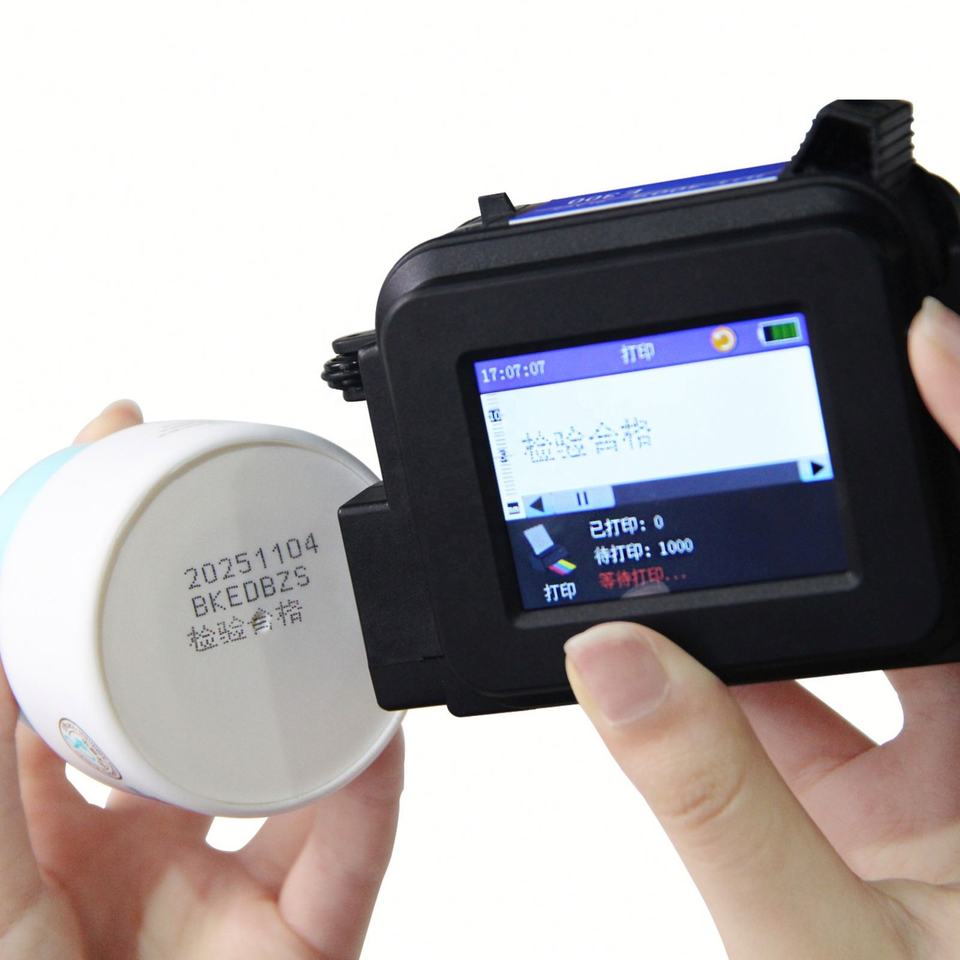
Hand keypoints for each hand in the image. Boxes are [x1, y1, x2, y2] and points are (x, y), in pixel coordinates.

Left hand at [0, 400, 403, 959]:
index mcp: (41, 826)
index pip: (65, 671)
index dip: (77, 565)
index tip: (101, 453)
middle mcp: (129, 847)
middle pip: (189, 704)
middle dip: (216, 615)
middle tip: (237, 525)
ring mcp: (214, 894)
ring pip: (285, 770)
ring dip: (314, 694)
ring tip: (328, 614)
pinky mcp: (293, 945)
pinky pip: (349, 859)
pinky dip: (369, 797)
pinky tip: (379, 735)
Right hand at [564, 296, 959, 958]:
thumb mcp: (817, 949)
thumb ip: (714, 802)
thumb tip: (615, 665)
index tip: (920, 338)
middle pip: (924, 575)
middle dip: (847, 491)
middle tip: (777, 412)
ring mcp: (936, 777)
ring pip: (859, 634)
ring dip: (777, 587)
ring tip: (701, 525)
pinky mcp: (872, 804)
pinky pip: (802, 701)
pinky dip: (734, 671)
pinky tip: (674, 647)